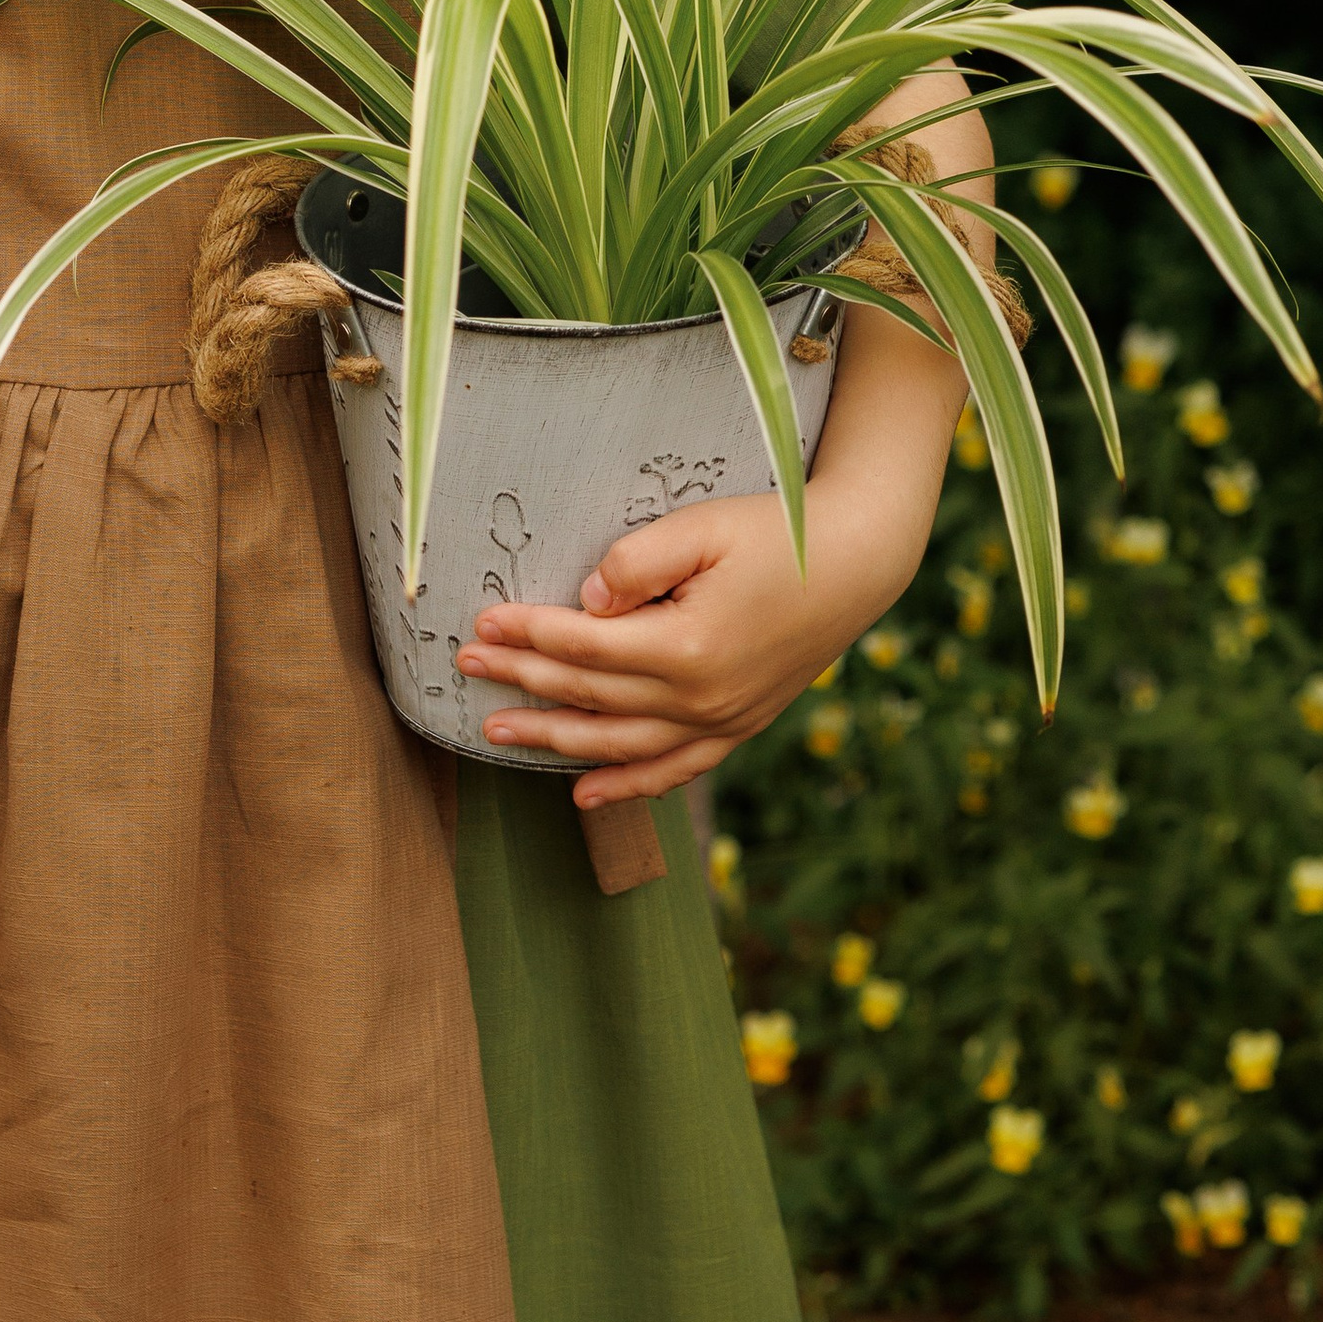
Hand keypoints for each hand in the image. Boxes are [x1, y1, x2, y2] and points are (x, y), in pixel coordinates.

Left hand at [456, 482, 931, 806]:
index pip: (583, 647)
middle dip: (521, 682)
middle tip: (465, 670)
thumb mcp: (703, 527)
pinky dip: (625, 786)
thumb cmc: (778, 534)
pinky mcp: (737, 728)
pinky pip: (672, 771)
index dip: (527, 635)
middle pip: (589, 696)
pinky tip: (582, 795)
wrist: (857, 564)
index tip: (481, 624)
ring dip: (553, 739)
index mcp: (688, 646)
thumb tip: (585, 602)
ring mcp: (721, 722)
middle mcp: (701, 698)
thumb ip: (636, 562)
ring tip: (495, 732)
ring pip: (619, 745)